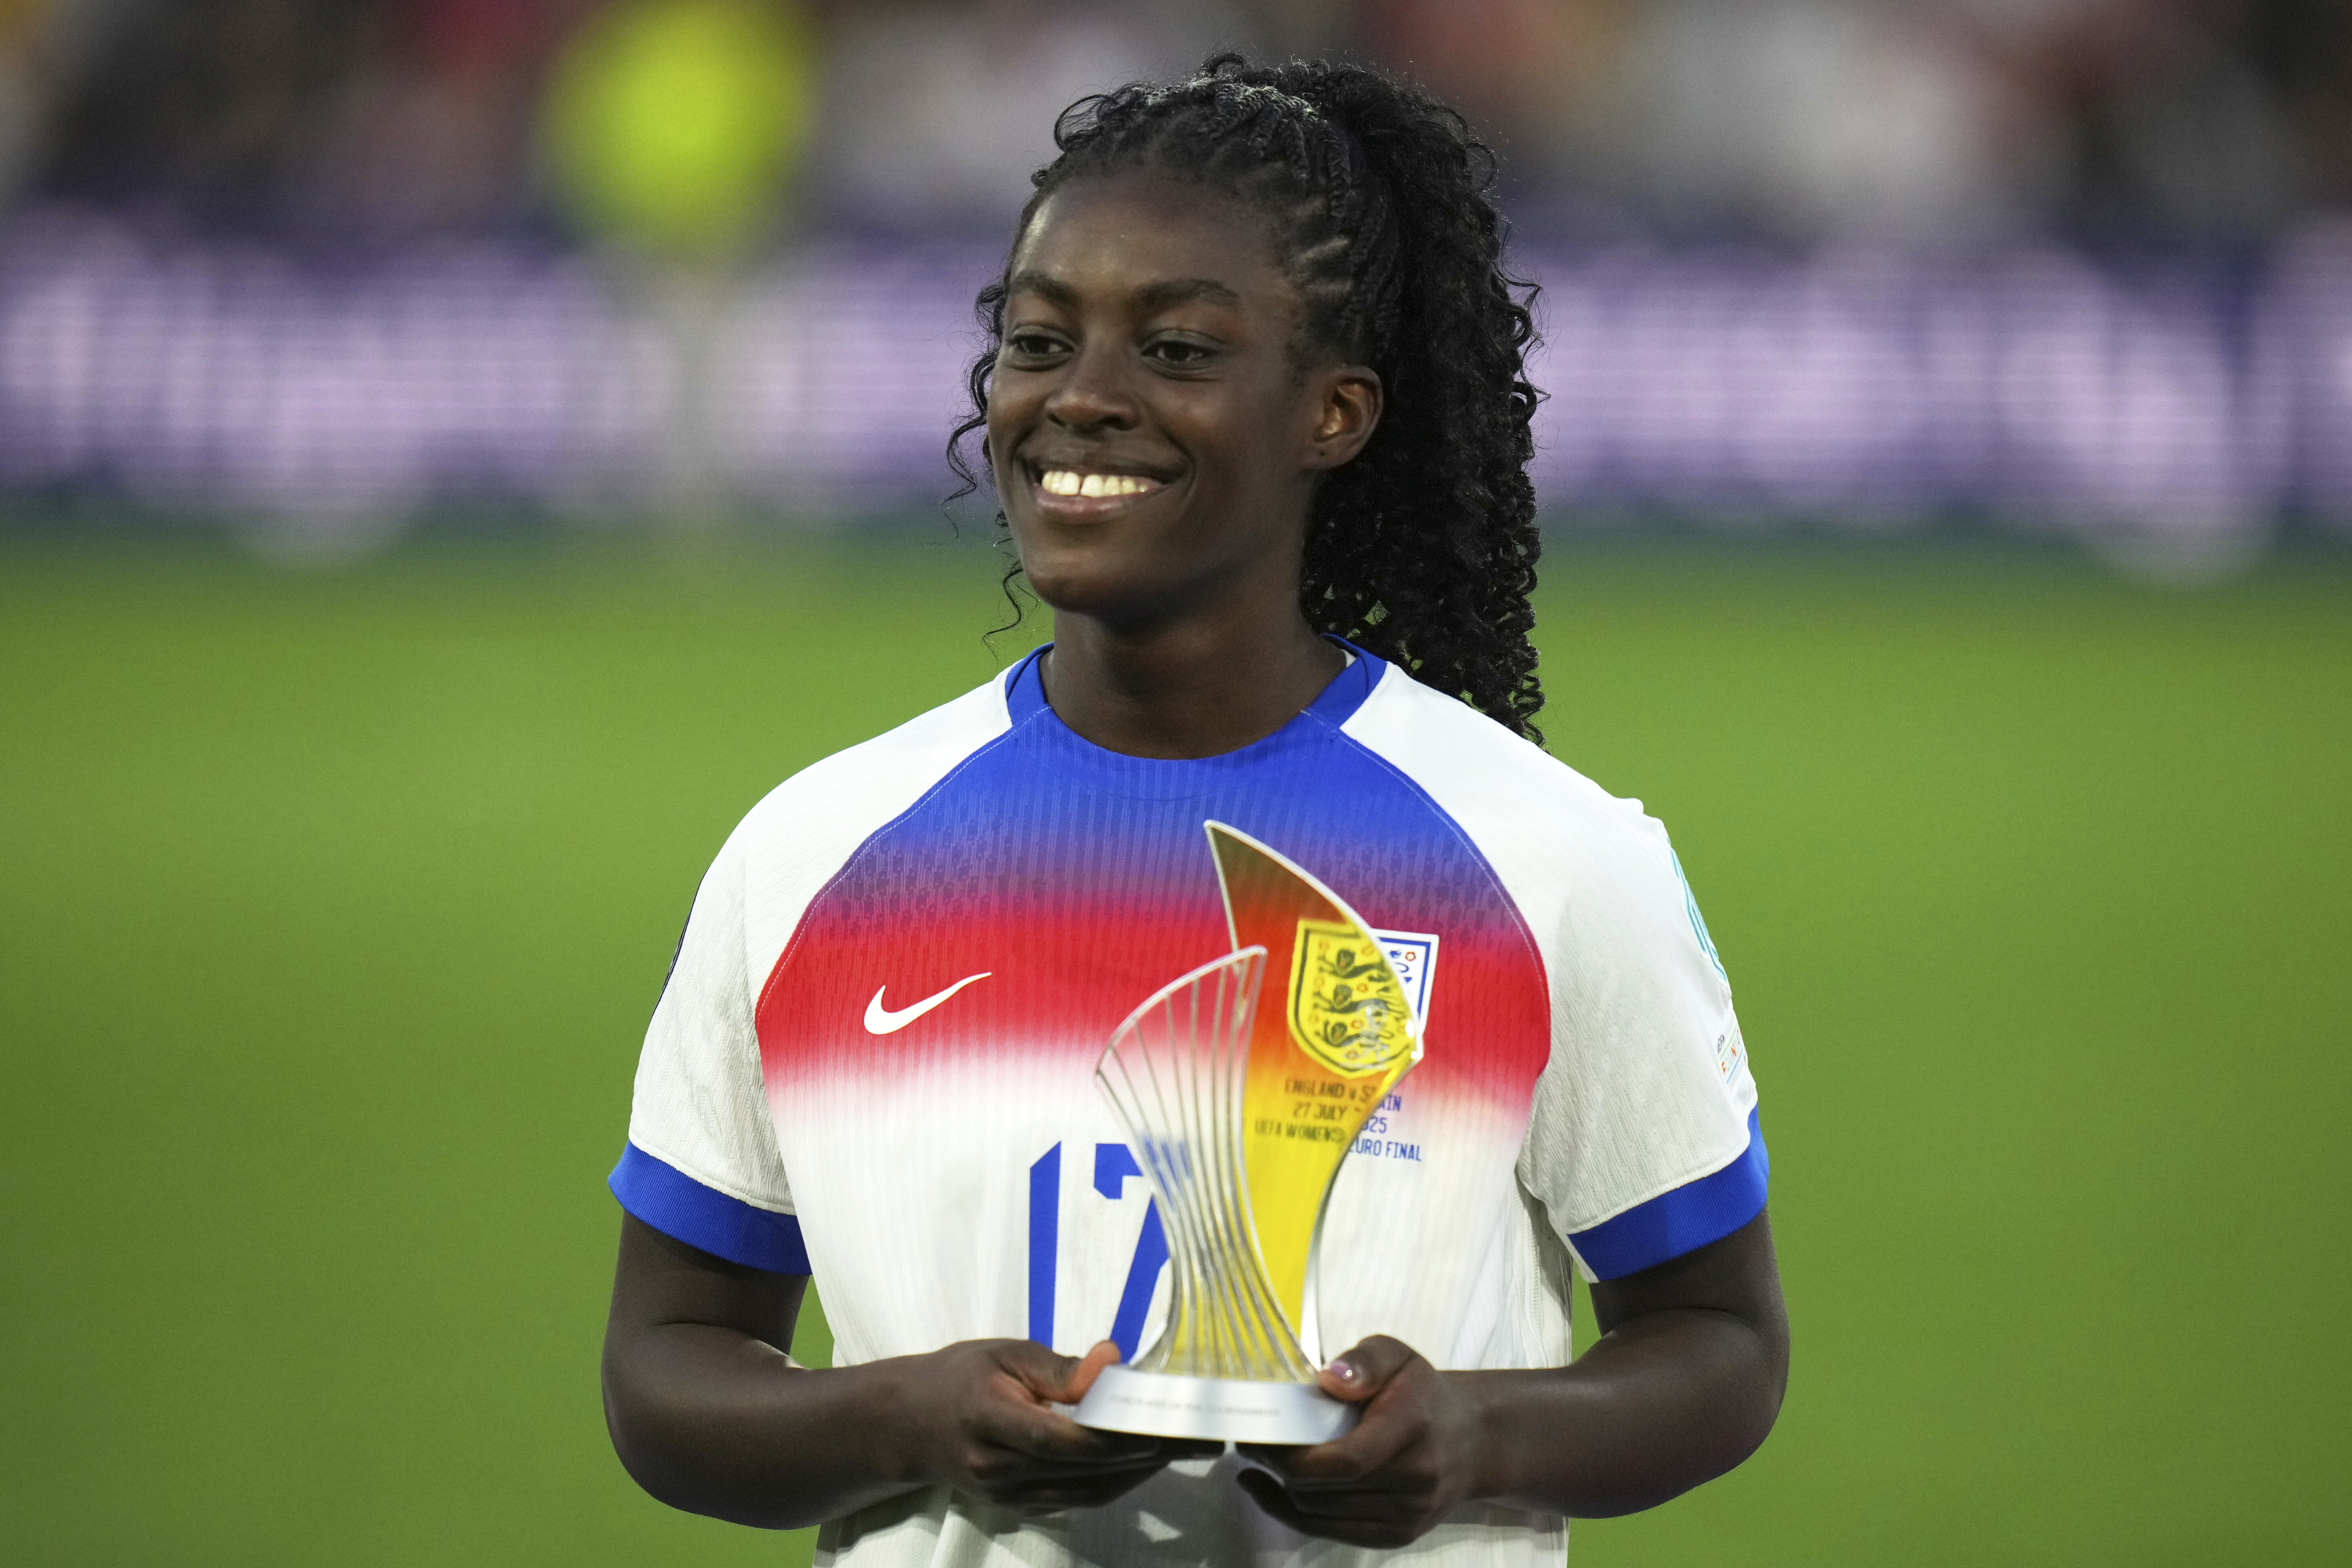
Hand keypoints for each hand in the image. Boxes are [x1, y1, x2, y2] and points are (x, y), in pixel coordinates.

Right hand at [899, 1339, 1215, 1515]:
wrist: (910, 1425)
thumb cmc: (960, 1376)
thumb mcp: (1004, 1353)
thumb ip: (1059, 1366)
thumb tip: (1112, 1362)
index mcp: (991, 1422)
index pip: (1066, 1439)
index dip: (1120, 1435)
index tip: (1166, 1420)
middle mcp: (1000, 1470)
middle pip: (1087, 1469)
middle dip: (1148, 1452)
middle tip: (1197, 1433)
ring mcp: (1010, 1496)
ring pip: (1090, 1492)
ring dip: (1140, 1472)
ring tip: (1183, 1447)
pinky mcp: (1020, 1507)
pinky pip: (1078, 1500)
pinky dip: (1116, 1482)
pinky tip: (1144, 1461)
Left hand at [1237, 1336, 1490, 1547]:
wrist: (1471, 1439)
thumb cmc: (1422, 1392)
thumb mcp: (1397, 1355)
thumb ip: (1364, 1361)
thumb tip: (1328, 1379)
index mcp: (1411, 1429)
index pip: (1344, 1460)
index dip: (1292, 1454)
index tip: (1258, 1433)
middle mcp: (1414, 1480)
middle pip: (1323, 1489)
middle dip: (1277, 1467)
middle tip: (1249, 1440)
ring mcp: (1407, 1515)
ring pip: (1320, 1513)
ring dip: (1281, 1489)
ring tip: (1260, 1459)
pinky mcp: (1397, 1535)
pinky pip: (1330, 1531)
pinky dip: (1294, 1512)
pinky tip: (1270, 1489)